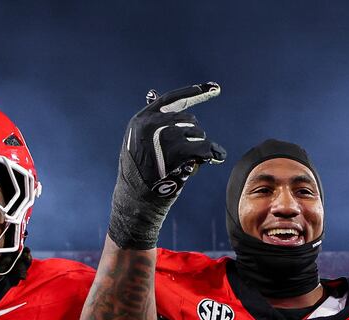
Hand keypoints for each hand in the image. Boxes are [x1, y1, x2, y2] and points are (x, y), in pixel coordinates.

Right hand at [108, 83, 225, 249]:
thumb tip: (152, 91)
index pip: (172, 99)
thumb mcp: (138, 143)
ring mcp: (163, 137)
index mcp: (141, 120)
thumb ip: (150, 121)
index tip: (214, 88)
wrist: (134, 203)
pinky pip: (202, 147)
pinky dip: (209, 153)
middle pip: (188, 118)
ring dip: (199, 146)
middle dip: (193, 134)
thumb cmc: (137, 176)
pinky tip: (211, 158)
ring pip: (197, 132)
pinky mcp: (175, 152)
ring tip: (190, 162)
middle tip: (192, 152)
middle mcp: (151, 124)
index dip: (194, 92)